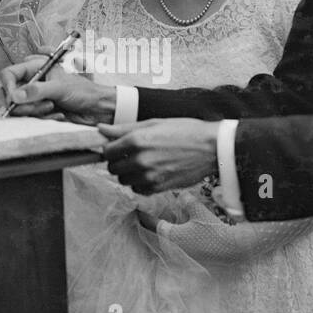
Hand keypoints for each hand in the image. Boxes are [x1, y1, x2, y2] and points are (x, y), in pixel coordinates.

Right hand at [0, 56, 115, 124]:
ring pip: (20, 108)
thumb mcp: (60, 88)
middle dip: (24, 103)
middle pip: (11, 94)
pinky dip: (43, 118)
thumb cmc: (84, 92)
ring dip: (36, 111)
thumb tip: (15, 96)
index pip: (9, 74)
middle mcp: (33, 82)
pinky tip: (58, 114)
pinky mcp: (40, 111)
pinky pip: (31, 117)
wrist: (98, 109)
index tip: (13, 98)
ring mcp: (36, 97)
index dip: (8, 86)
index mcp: (36, 68)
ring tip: (53, 108)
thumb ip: (37, 90)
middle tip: (44, 104)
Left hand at [99, 119, 219, 194]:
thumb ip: (124, 128)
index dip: (111, 149)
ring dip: (129, 173)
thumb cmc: (185, 131)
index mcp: (137, 140)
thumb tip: (100, 129)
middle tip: (131, 155)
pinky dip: (140, 183)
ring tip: (144, 163)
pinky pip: (137, 189)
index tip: (118, 147)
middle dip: (118, 161)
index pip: (107, 152)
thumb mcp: (153, 123)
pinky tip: (151, 173)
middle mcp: (140, 159)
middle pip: (113, 167)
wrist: (211, 148)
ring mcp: (149, 176)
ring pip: (124, 180)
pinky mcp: (158, 187)